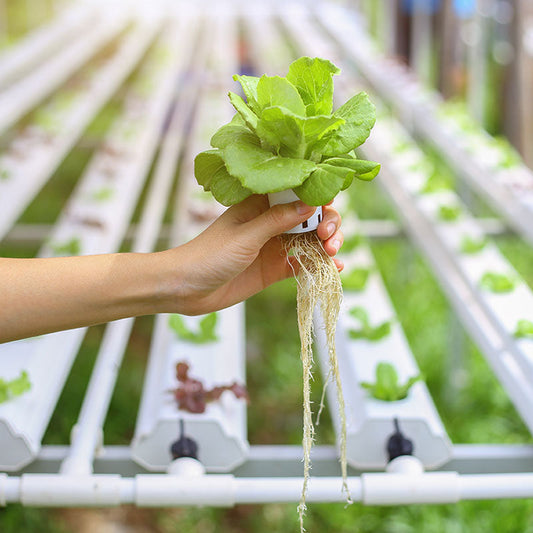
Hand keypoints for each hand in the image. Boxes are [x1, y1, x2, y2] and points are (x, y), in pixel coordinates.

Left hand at [163, 194, 343, 314]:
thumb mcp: (246, 236)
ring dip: (326, 245)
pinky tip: (334, 269)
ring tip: (332, 253)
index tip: (329, 202)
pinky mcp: (275, 269)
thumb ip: (277, 221)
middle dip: (326, 223)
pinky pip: (302, 265)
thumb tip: (311, 204)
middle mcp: (271, 223)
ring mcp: (274, 247)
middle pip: (309, 217)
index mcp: (261, 205)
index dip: (316, 195)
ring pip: (310, 240)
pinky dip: (319, 266)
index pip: (296, 192)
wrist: (187, 289)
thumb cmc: (209, 255)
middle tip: (328, 237)